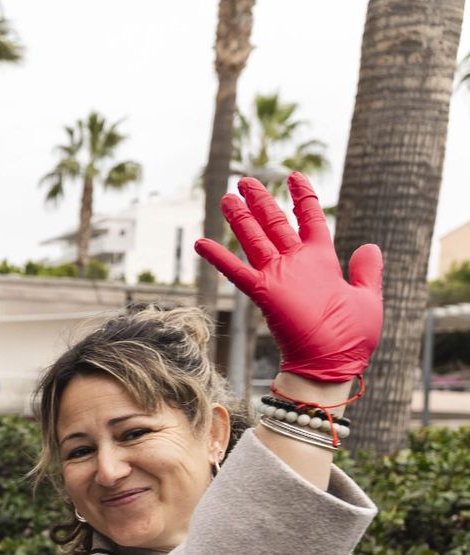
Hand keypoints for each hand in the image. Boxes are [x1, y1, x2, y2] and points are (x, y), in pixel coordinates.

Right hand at [195, 174, 382, 383]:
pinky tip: (200, 242)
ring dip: (240, 218)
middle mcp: (296, 265)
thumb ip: (366, 271)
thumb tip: (368, 246)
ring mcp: (278, 277)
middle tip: (246, 180)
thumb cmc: (353, 337)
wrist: (333, 363)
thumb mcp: (368, 297)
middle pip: (275, 224)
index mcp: (322, 261)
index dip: (302, 197)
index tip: (293, 175)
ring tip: (227, 197)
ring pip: (254, 239)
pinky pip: (237, 271)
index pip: (310, 219)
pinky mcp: (264, 292)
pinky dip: (218, 257)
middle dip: (261, 201)